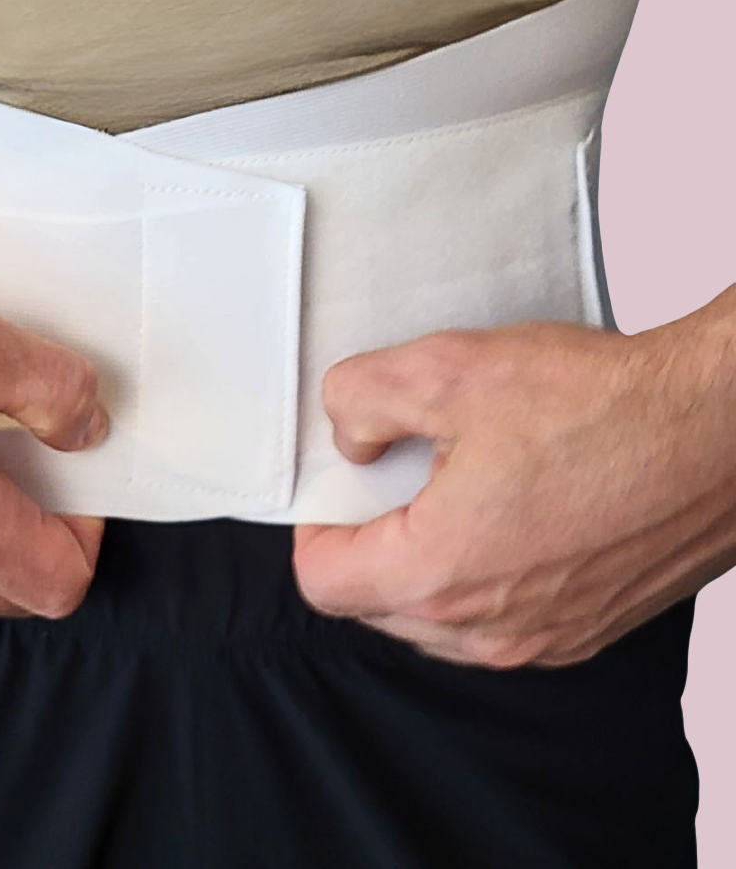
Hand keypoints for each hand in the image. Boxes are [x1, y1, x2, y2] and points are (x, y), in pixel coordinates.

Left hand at [293, 296, 735, 667]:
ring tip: (461, 484)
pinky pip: (500, 619)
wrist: (717, 432)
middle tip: (400, 472)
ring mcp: (544, 639)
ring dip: (428, 560)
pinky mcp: (587, 629)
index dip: (315, 525)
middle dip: (371, 541)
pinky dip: (486, 574)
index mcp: (440, 572)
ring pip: (438, 620)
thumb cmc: (599, 406)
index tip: (337, 486)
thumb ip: (362, 399)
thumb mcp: (448, 370)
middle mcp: (488, 630)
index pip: (323, 582)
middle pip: (377, 605)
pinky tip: (516, 507)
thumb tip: (348, 434)